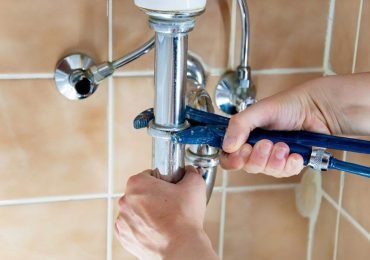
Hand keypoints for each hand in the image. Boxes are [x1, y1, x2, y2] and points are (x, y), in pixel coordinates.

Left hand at [115, 166, 217, 259]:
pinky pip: (132, 227)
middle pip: (140, 192)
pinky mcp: (124, 237)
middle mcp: (125, 200)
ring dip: (146, 212)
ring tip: (164, 219)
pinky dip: (141, 227)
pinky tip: (156, 229)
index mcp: (137, 184)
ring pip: (135, 210)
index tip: (169, 190)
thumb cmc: (184, 219)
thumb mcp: (194, 185)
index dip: (162, 181)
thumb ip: (190, 172)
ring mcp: (122, 220)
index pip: (148, 175)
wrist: (181, 248)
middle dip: (153, 196)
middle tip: (169, 205)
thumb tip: (189, 171)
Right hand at [221, 73, 369, 176]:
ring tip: (285, 145)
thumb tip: (227, 146)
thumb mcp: (259, 111)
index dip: (232, 159)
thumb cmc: (289, 105)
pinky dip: (289, 165)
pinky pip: (284, 173)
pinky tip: (295, 155)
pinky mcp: (290, 162)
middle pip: (247, 166)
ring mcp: (274, 156)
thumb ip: (239, 125)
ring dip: (275, 160)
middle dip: (258, 157)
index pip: (228, 155)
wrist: (318, 109)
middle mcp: (257, 147)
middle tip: (267, 143)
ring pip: (266, 171)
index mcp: (245, 135)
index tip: (241, 154)